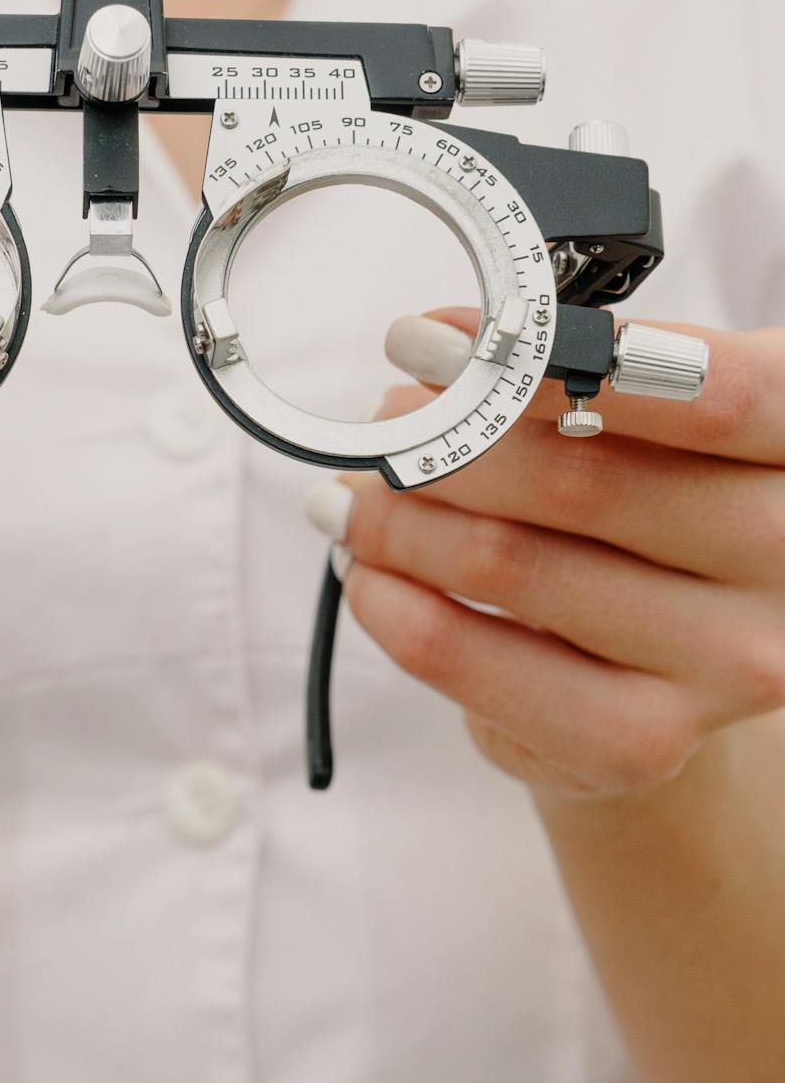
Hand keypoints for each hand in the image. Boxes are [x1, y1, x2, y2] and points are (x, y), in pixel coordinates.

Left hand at [307, 310, 784, 797]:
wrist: (681, 665)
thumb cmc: (658, 513)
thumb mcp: (650, 426)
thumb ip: (573, 376)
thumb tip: (438, 351)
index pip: (703, 391)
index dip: (549, 357)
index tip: (429, 341)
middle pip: (582, 479)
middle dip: (445, 444)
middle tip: (379, 428)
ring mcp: (729, 659)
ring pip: (513, 566)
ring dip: (402, 524)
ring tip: (353, 500)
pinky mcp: (645, 740)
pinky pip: (479, 665)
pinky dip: (399, 610)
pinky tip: (370, 579)